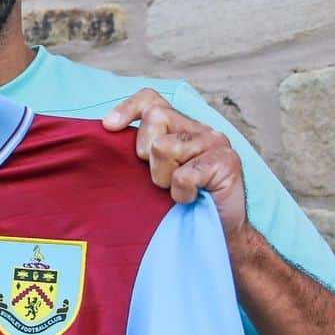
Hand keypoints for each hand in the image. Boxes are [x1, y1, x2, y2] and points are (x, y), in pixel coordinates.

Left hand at [102, 90, 247, 243]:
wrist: (216, 234)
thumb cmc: (179, 206)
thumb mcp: (153, 174)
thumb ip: (140, 153)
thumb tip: (106, 136)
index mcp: (179, 126)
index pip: (151, 99)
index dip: (128, 108)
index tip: (109, 127)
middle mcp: (199, 128)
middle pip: (154, 117)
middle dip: (146, 154)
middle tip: (161, 179)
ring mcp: (216, 141)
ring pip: (164, 146)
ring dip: (164, 178)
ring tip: (179, 191)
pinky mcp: (227, 161)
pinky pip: (183, 175)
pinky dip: (182, 194)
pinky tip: (192, 199)